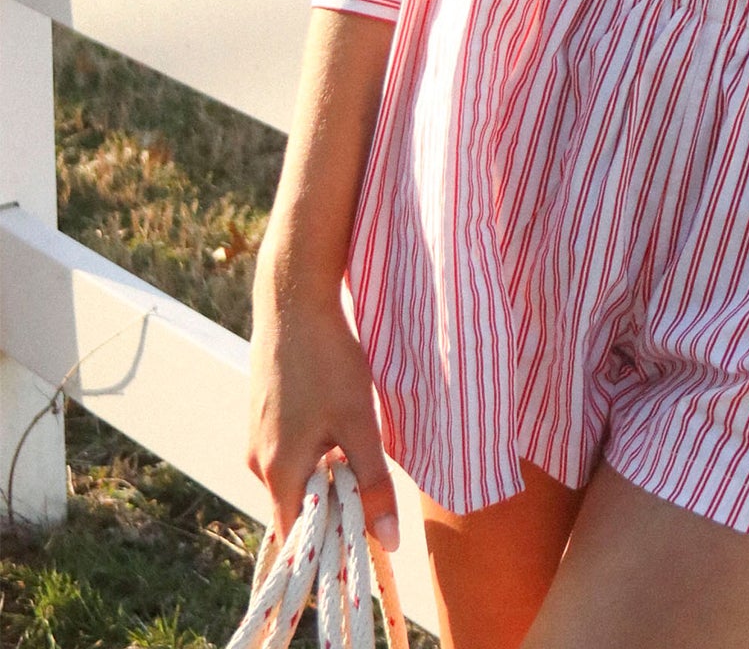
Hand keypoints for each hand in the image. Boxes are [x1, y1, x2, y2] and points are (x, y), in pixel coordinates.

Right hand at [247, 261, 400, 553]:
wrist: (293, 301)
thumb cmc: (326, 361)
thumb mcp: (358, 422)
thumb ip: (373, 483)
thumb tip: (389, 540)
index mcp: (277, 472)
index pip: (297, 539)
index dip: (328, 550)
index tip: (362, 548)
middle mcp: (258, 461)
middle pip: (299, 506)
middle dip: (334, 506)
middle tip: (373, 488)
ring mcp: (257, 436)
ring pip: (298, 474)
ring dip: (329, 472)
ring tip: (357, 441)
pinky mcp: (264, 414)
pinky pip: (291, 449)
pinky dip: (317, 448)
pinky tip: (338, 417)